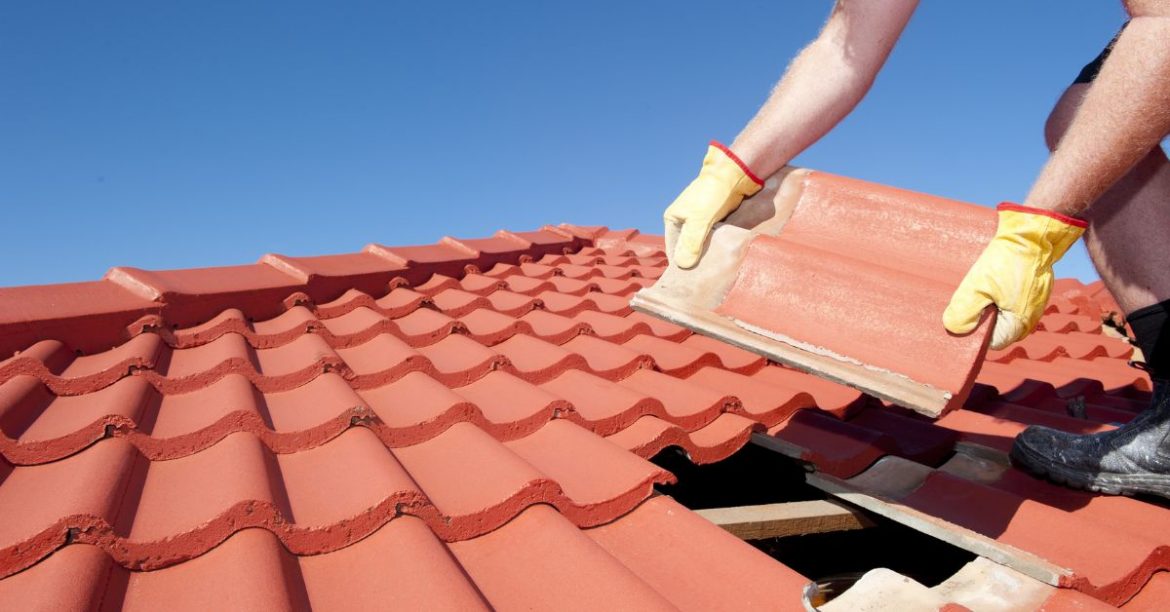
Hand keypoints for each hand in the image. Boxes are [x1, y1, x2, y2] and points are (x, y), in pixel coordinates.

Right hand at [664, 141, 762, 267]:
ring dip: (707, 255)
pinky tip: (722, 258)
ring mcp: (699, 220)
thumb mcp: (700, 220)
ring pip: (700, 244)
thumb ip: (691, 243)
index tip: (692, 280)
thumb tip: (682, 266)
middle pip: (687, 247)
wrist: (735, 174)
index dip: (681, 264)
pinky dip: (716, 247)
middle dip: (695, 260)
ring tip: (714, 270)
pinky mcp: (714, 220)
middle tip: (705, 277)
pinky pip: (712, 238)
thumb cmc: (713, 194)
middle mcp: (684, 220)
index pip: (673, 249)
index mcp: (673, 218)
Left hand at [943, 203, 1086, 349]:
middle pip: (995, 328)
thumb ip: (965, 311)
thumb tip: (954, 329)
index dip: (973, 332)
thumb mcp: (978, 286)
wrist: (1032, 234)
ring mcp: (1031, 305)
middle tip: (965, 299)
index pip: (990, 342)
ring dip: (986, 304)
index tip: (960, 317)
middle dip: (978, 317)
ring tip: (976, 288)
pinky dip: (996, 294)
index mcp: (1018, 324)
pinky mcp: (1030, 291)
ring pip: (1001, 313)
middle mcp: (1028, 319)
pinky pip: (1008, 300)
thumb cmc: (1007, 261)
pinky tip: (986, 282)